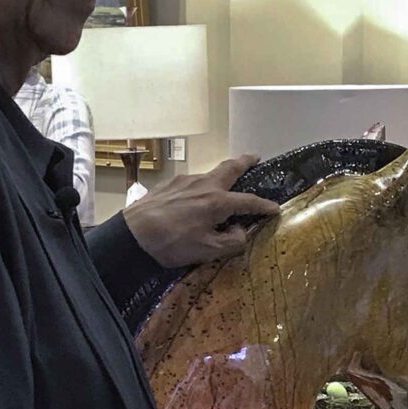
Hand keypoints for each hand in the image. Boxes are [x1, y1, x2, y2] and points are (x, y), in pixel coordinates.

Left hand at [122, 154, 279, 267]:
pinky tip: (194, 199)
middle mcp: (204, 184)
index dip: (264, 205)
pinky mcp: (169, 183)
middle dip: (245, 161)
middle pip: (230, 167)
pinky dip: (200, 187)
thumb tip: (241, 231)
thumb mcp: (207, 251)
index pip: (249, 201)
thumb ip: (231, 241)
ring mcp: (184, 180)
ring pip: (209, 174)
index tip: (274, 208)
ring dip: (220, 177)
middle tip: (256, 157)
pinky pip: (191, 182)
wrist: (132, 235)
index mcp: (217, 202)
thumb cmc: (172, 244)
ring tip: (223, 186)